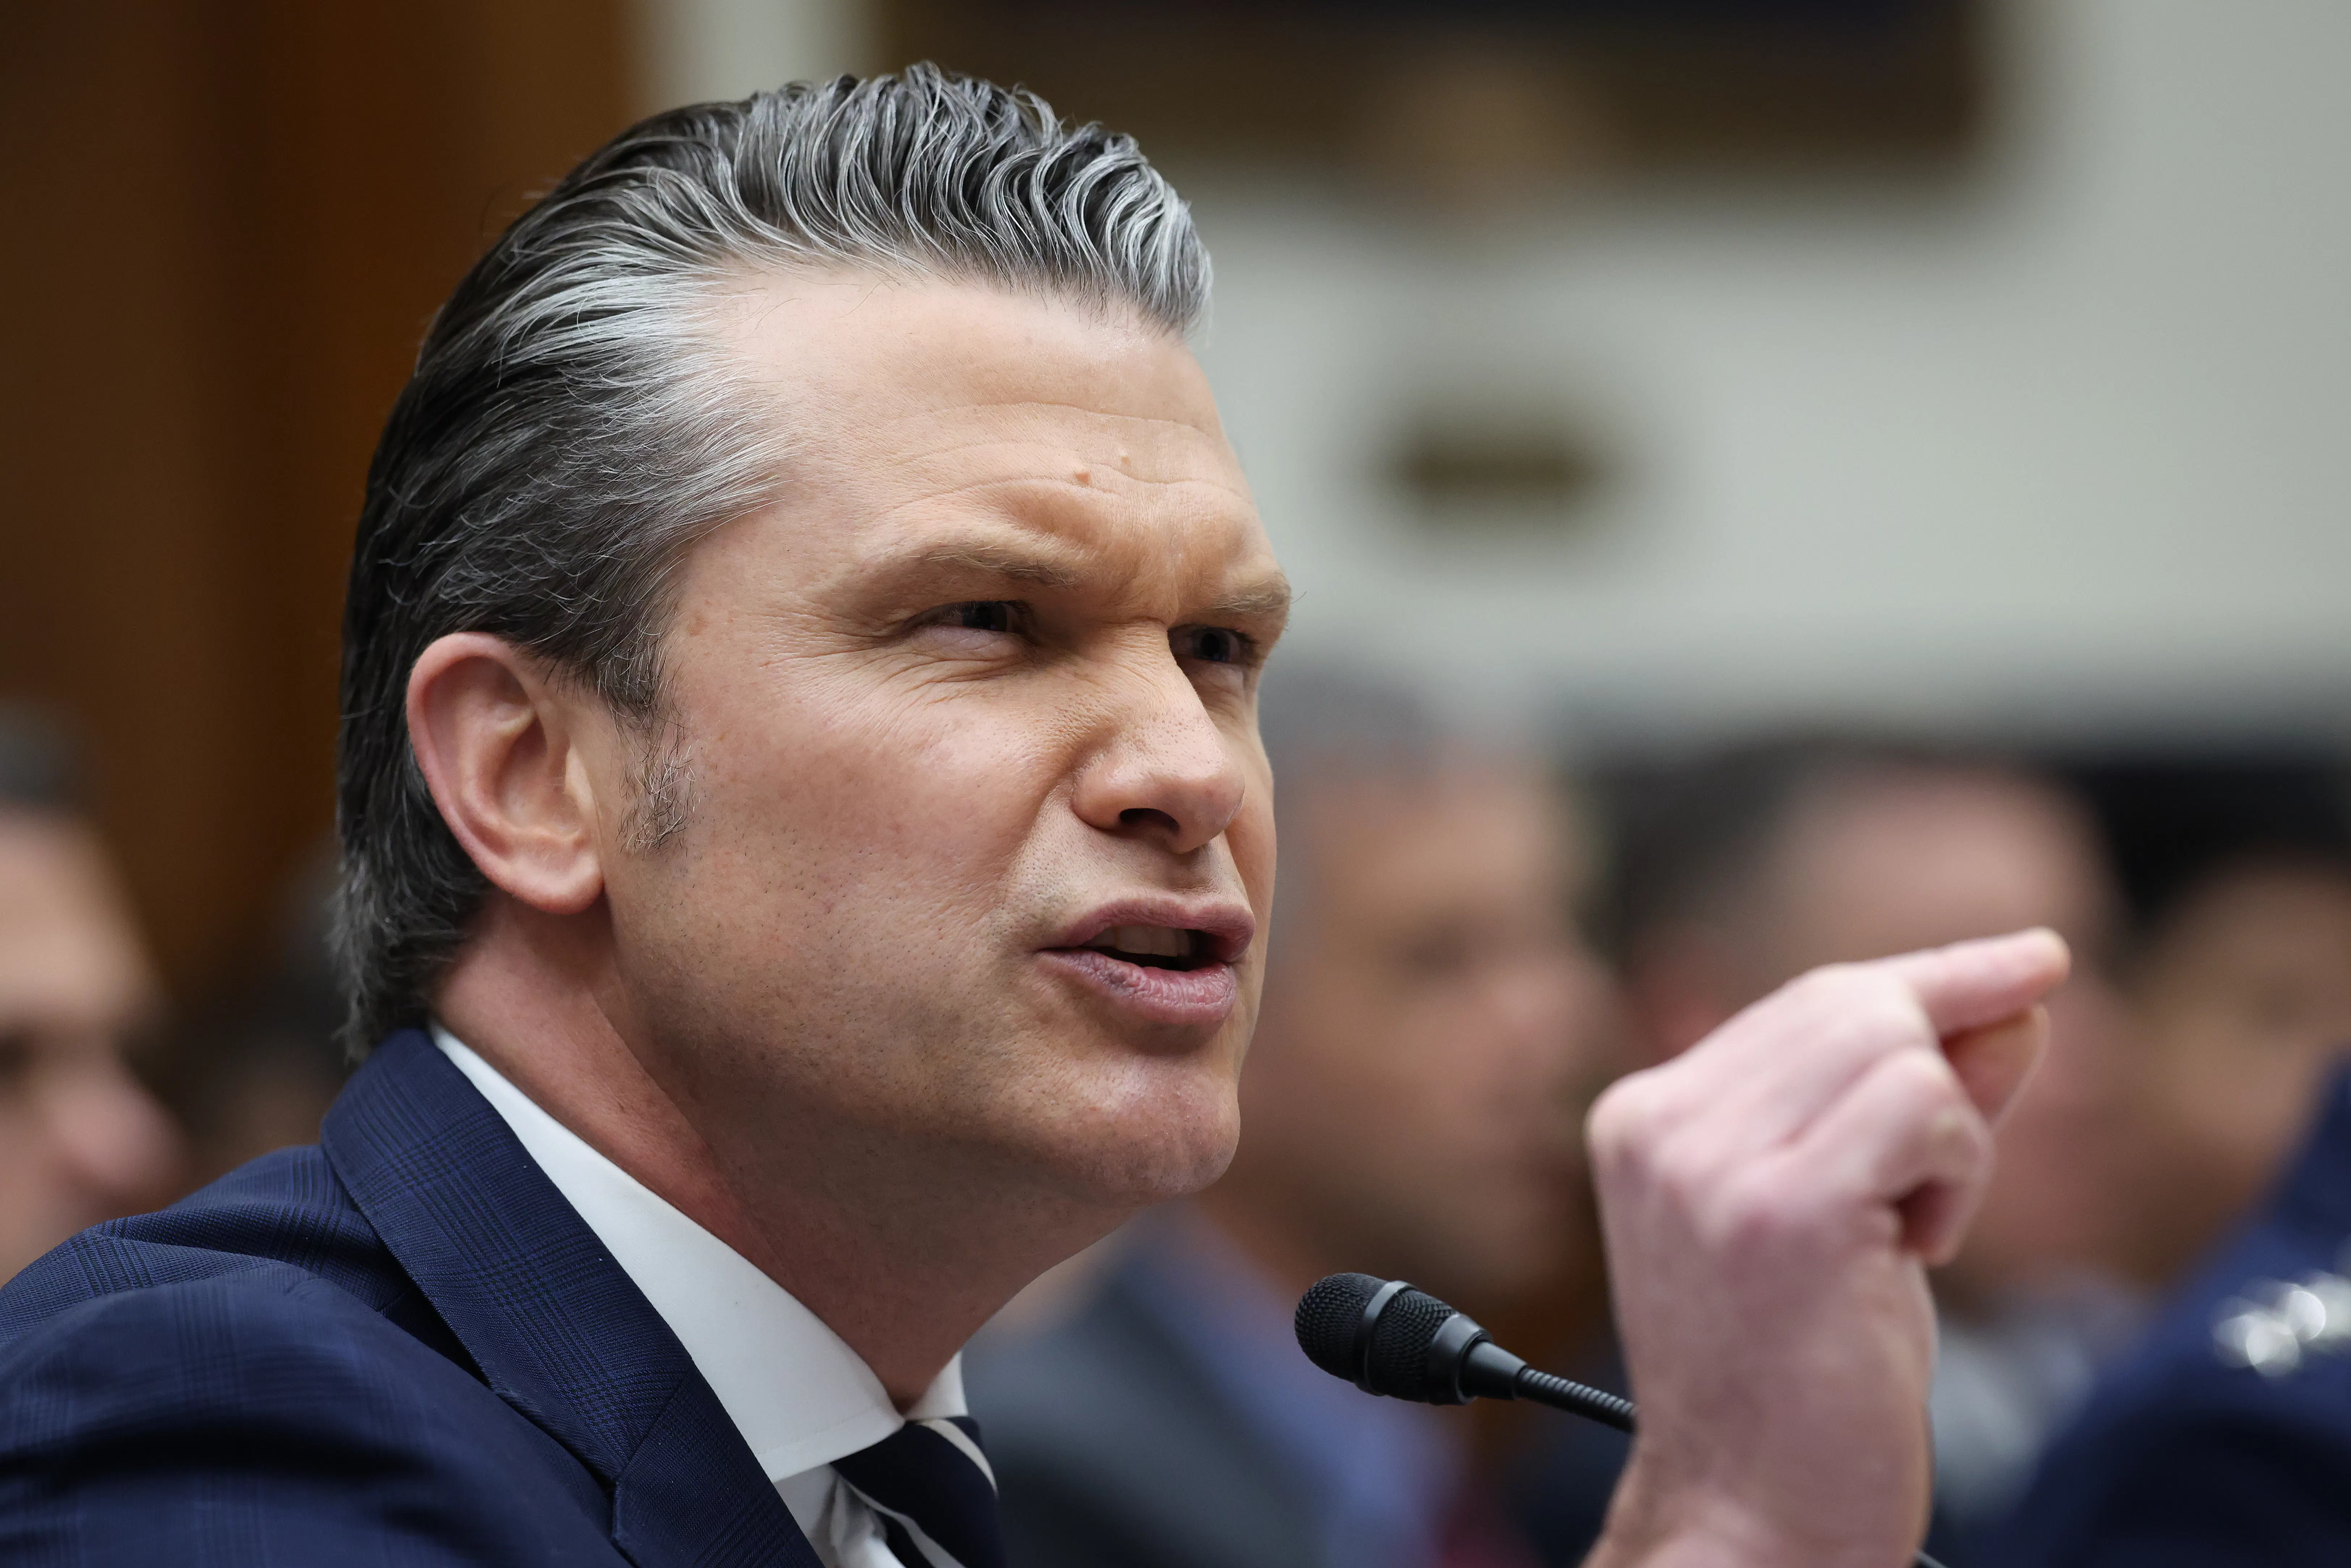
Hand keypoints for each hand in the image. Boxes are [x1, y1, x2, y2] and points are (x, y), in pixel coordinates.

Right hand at [1581, 929, 2068, 1567]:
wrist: (1748, 1513)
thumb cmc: (1801, 1379)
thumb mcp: (1850, 1212)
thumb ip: (1918, 1100)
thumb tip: (2015, 997)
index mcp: (1645, 1117)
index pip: (1804, 1000)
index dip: (1928, 976)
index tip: (2029, 957)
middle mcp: (1660, 1124)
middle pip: (1851, 1001)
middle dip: (1946, 1058)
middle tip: (1949, 1181)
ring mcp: (1709, 1163)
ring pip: (1895, 1044)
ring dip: (1948, 1138)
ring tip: (1909, 1235)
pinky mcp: (1781, 1209)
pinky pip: (1924, 1107)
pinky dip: (1956, 1173)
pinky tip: (1915, 1251)